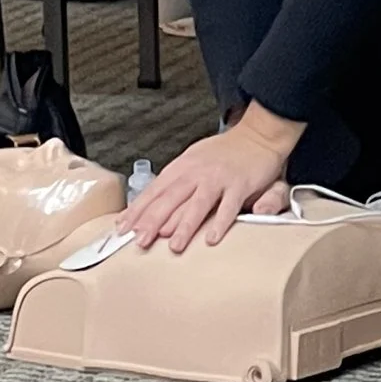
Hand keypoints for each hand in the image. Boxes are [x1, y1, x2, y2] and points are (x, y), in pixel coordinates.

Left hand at [119, 120, 292, 253]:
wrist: (258, 135)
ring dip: (185, 225)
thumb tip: (147, 207)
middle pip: (171, 198)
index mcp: (182, 166)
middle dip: (153, 220)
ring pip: (198, 203)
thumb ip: (172, 184)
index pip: (154, 190)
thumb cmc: (223, 153)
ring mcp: (219, 177)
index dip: (138, 210)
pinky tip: (211, 238)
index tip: (122, 228)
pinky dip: (220, 222)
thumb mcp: (192, 161)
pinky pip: (229, 206)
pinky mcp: (241, 184)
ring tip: (175, 246)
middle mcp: (197, 171)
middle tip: (141, 241)